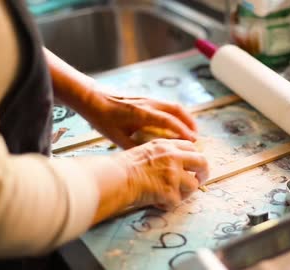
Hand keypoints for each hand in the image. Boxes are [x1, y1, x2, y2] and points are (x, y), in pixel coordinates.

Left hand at [83, 93, 197, 148]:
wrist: (92, 97)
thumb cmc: (102, 118)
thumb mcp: (116, 137)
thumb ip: (133, 147)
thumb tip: (149, 159)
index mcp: (141, 114)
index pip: (168, 121)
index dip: (182, 131)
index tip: (192, 141)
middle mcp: (148, 103)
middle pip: (176, 110)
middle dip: (189, 123)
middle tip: (196, 137)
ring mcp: (148, 98)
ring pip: (173, 105)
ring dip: (185, 117)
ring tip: (191, 130)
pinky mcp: (146, 97)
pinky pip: (167, 104)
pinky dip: (176, 113)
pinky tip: (176, 122)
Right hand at [115, 139, 208, 209]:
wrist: (115, 177)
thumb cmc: (123, 166)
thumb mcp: (145, 150)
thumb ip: (162, 154)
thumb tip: (174, 164)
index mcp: (167, 145)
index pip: (191, 147)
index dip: (194, 157)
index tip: (193, 165)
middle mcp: (174, 157)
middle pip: (202, 162)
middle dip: (204, 173)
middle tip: (199, 180)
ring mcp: (173, 174)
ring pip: (193, 185)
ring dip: (184, 193)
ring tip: (171, 196)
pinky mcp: (170, 190)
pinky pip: (177, 201)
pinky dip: (168, 204)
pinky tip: (157, 202)